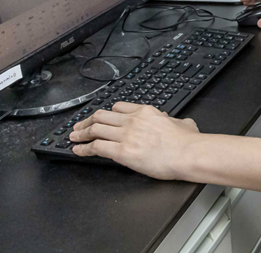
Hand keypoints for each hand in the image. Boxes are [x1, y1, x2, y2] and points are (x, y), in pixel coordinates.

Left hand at [70, 102, 199, 178]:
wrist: (187, 153)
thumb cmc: (187, 142)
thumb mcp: (183, 122)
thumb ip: (174, 121)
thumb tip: (178, 122)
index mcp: (146, 112)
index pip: (118, 107)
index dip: (106, 113)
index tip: (100, 118)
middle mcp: (133, 121)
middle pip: (101, 116)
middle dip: (86, 121)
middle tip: (78, 127)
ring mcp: (126, 135)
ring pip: (95, 129)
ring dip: (81, 134)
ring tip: (73, 138)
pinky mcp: (122, 152)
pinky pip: (96, 147)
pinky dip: (83, 149)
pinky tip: (78, 151)